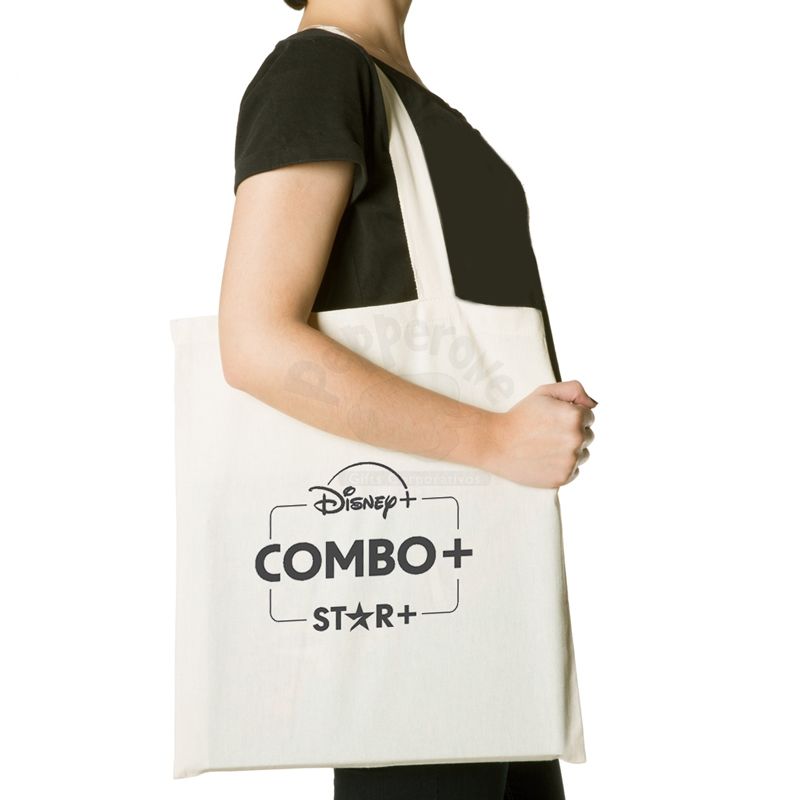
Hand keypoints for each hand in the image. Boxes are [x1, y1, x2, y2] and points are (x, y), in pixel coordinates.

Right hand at [481, 380, 596, 487]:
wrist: (496, 443)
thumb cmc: (520, 416)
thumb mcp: (544, 393)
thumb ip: (574, 390)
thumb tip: (594, 405)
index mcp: (575, 416)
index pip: (589, 416)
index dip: (570, 416)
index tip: (552, 420)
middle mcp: (576, 439)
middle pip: (588, 436)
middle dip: (572, 433)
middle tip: (547, 433)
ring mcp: (570, 460)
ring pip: (583, 454)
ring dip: (570, 451)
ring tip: (546, 446)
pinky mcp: (563, 477)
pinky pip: (574, 471)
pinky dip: (563, 466)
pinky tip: (545, 459)